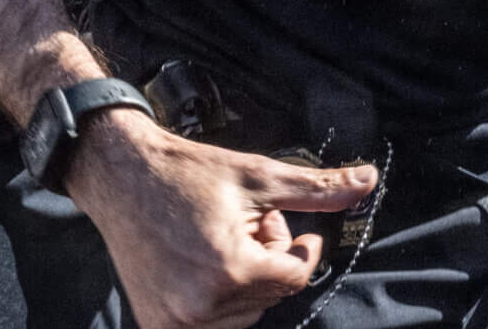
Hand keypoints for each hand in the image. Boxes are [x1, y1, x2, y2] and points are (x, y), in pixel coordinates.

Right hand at [65, 115, 378, 328]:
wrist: (119, 175)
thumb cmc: (186, 173)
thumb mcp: (259, 176)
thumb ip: (317, 189)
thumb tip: (368, 182)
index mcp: (229, 269)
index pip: (294, 277)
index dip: (300, 249)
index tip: (287, 226)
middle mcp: (200, 305)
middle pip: (270, 296)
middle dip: (268, 260)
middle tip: (246, 223)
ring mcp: (174, 321)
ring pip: (243, 313)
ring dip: (244, 281)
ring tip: (220, 239)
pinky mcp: (155, 325)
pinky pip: (210, 323)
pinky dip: (216, 297)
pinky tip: (200, 262)